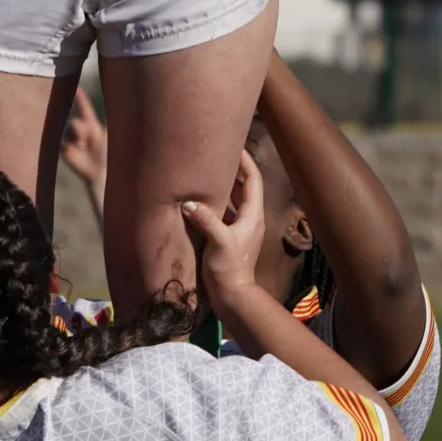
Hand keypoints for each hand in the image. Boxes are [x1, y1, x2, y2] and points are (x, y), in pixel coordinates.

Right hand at [60, 89, 108, 191]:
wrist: (102, 172)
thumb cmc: (111, 155)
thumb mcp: (111, 134)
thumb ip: (112, 119)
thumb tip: (120, 101)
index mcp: (93, 127)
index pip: (85, 109)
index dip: (81, 99)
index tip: (76, 88)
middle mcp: (82, 132)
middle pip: (75, 121)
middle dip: (79, 127)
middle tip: (85, 140)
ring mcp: (73, 141)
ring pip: (70, 128)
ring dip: (77, 136)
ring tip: (84, 147)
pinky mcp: (66, 149)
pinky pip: (63, 141)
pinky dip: (71, 146)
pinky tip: (78, 152)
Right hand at [181, 151, 265, 311]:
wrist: (233, 297)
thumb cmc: (230, 269)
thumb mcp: (219, 242)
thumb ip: (206, 220)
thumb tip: (189, 202)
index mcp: (252, 215)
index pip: (252, 179)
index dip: (245, 160)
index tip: (233, 144)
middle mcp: (249, 218)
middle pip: (244, 186)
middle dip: (232, 169)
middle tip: (215, 153)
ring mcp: (240, 229)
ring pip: (233, 199)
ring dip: (223, 185)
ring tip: (206, 171)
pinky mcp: (230, 237)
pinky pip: (224, 212)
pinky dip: (215, 202)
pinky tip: (199, 199)